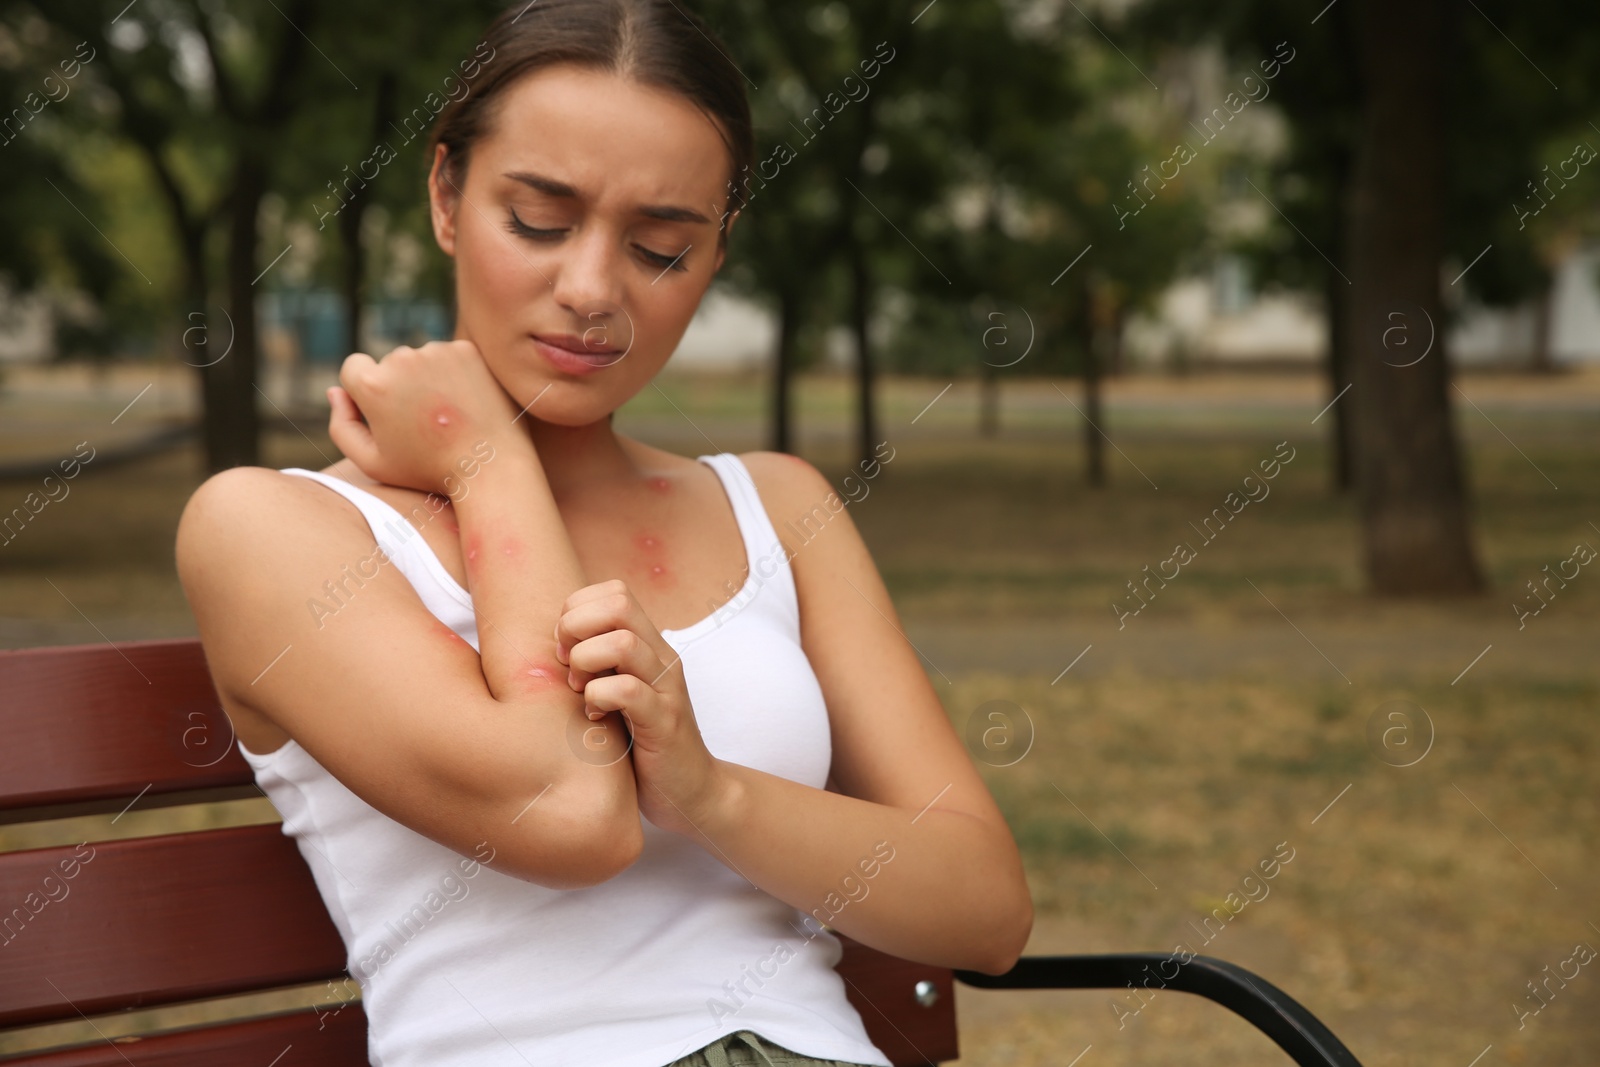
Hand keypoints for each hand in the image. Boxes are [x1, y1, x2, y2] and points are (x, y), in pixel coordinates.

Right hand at [327, 339, 524, 497]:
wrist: (490, 466)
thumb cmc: (428, 471)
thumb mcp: (373, 462)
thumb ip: (342, 426)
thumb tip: (335, 391)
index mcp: (373, 383)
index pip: (353, 368)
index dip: (366, 394)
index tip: (386, 416)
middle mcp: (402, 358)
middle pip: (388, 363)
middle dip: (399, 387)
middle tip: (422, 424)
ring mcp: (437, 351)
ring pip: (419, 359)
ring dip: (426, 379)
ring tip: (445, 416)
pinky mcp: (466, 349)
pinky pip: (447, 356)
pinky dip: (453, 374)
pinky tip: (463, 403)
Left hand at [554, 579, 728, 837]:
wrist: (690, 792)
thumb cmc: (641, 744)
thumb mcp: (616, 693)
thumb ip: (597, 665)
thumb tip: (552, 644)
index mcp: (649, 645)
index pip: (613, 591)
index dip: (577, 610)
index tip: (564, 648)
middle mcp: (661, 658)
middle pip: (618, 604)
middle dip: (576, 628)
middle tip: (567, 665)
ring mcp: (666, 689)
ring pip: (624, 643)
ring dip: (586, 663)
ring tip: (580, 690)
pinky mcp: (664, 723)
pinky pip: (628, 691)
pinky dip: (599, 698)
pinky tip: (594, 717)